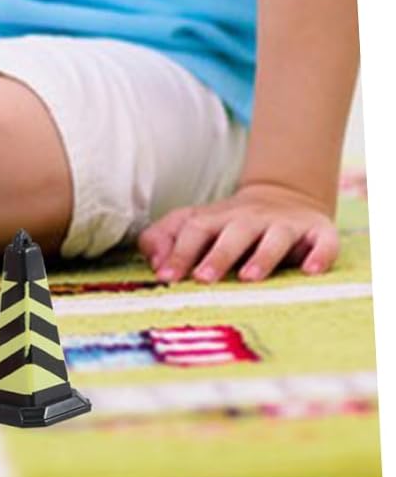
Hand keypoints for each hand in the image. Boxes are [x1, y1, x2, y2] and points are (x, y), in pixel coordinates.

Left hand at [138, 180, 338, 283]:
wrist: (284, 197)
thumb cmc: (227, 225)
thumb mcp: (193, 225)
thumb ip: (164, 239)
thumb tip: (154, 263)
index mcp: (215, 219)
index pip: (193, 230)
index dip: (179, 252)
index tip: (165, 277)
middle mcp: (249, 219)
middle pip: (232, 233)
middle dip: (217, 255)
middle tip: (203, 279)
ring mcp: (285, 224)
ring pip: (274, 237)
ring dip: (262, 256)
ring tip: (249, 277)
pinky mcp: (318, 232)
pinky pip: (322, 242)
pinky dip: (319, 255)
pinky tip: (310, 271)